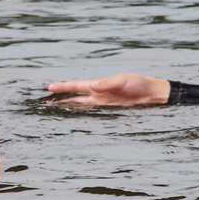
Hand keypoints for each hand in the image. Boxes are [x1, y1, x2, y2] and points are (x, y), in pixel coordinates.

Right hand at [46, 74, 171, 107]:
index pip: (77, 87)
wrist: (152, 94)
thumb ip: (107, 84)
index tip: (49, 88)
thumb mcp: (123, 81)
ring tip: (56, 111)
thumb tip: (92, 86)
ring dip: (69, 108)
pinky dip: (83, 116)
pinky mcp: (110, 111)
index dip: (63, 87)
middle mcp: (98, 95)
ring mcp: (103, 104)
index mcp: (99, 86)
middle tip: (46, 103)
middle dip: (61, 100)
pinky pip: (92, 114)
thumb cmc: (139, 84)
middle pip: (75, 98)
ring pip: (81, 107)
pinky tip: (76, 118)